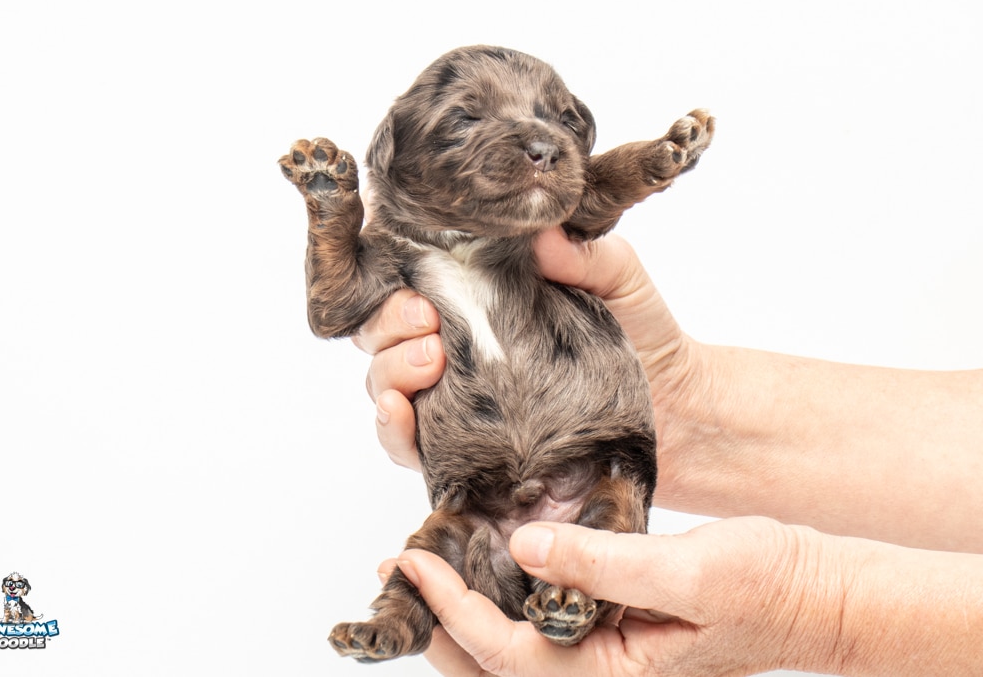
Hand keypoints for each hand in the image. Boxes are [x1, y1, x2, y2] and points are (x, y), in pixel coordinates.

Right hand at [354, 227, 692, 471]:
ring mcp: (454, 400)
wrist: (678, 411)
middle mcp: (455, 348)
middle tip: (428, 323)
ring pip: (384, 384)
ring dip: (389, 373)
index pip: (410, 285)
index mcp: (479, 300)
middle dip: (389, 327)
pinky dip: (391, 429)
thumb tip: (540, 234)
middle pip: (381, 335)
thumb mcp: (619, 279)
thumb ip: (587, 253)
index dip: (397, 286)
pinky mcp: (461, 450)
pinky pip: (405, 444)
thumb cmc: (644, 337)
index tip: (422, 291)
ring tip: (429, 362)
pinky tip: (401, 413)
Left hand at [382, 517, 840, 675]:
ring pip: (513, 649)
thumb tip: (522, 551)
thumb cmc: (768, 587)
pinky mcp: (613, 630)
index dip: (452, 610)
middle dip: (440, 623)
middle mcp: (601, 675)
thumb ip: (602, 565)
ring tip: (425, 569)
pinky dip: (506, 597)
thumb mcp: (688, 573)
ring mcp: (605, 657)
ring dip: (465, 614)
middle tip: (399, 570)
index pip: (507, 654)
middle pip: (495, 665)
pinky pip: (543, 624)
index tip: (415, 563)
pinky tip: (489, 563)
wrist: (816, 592)